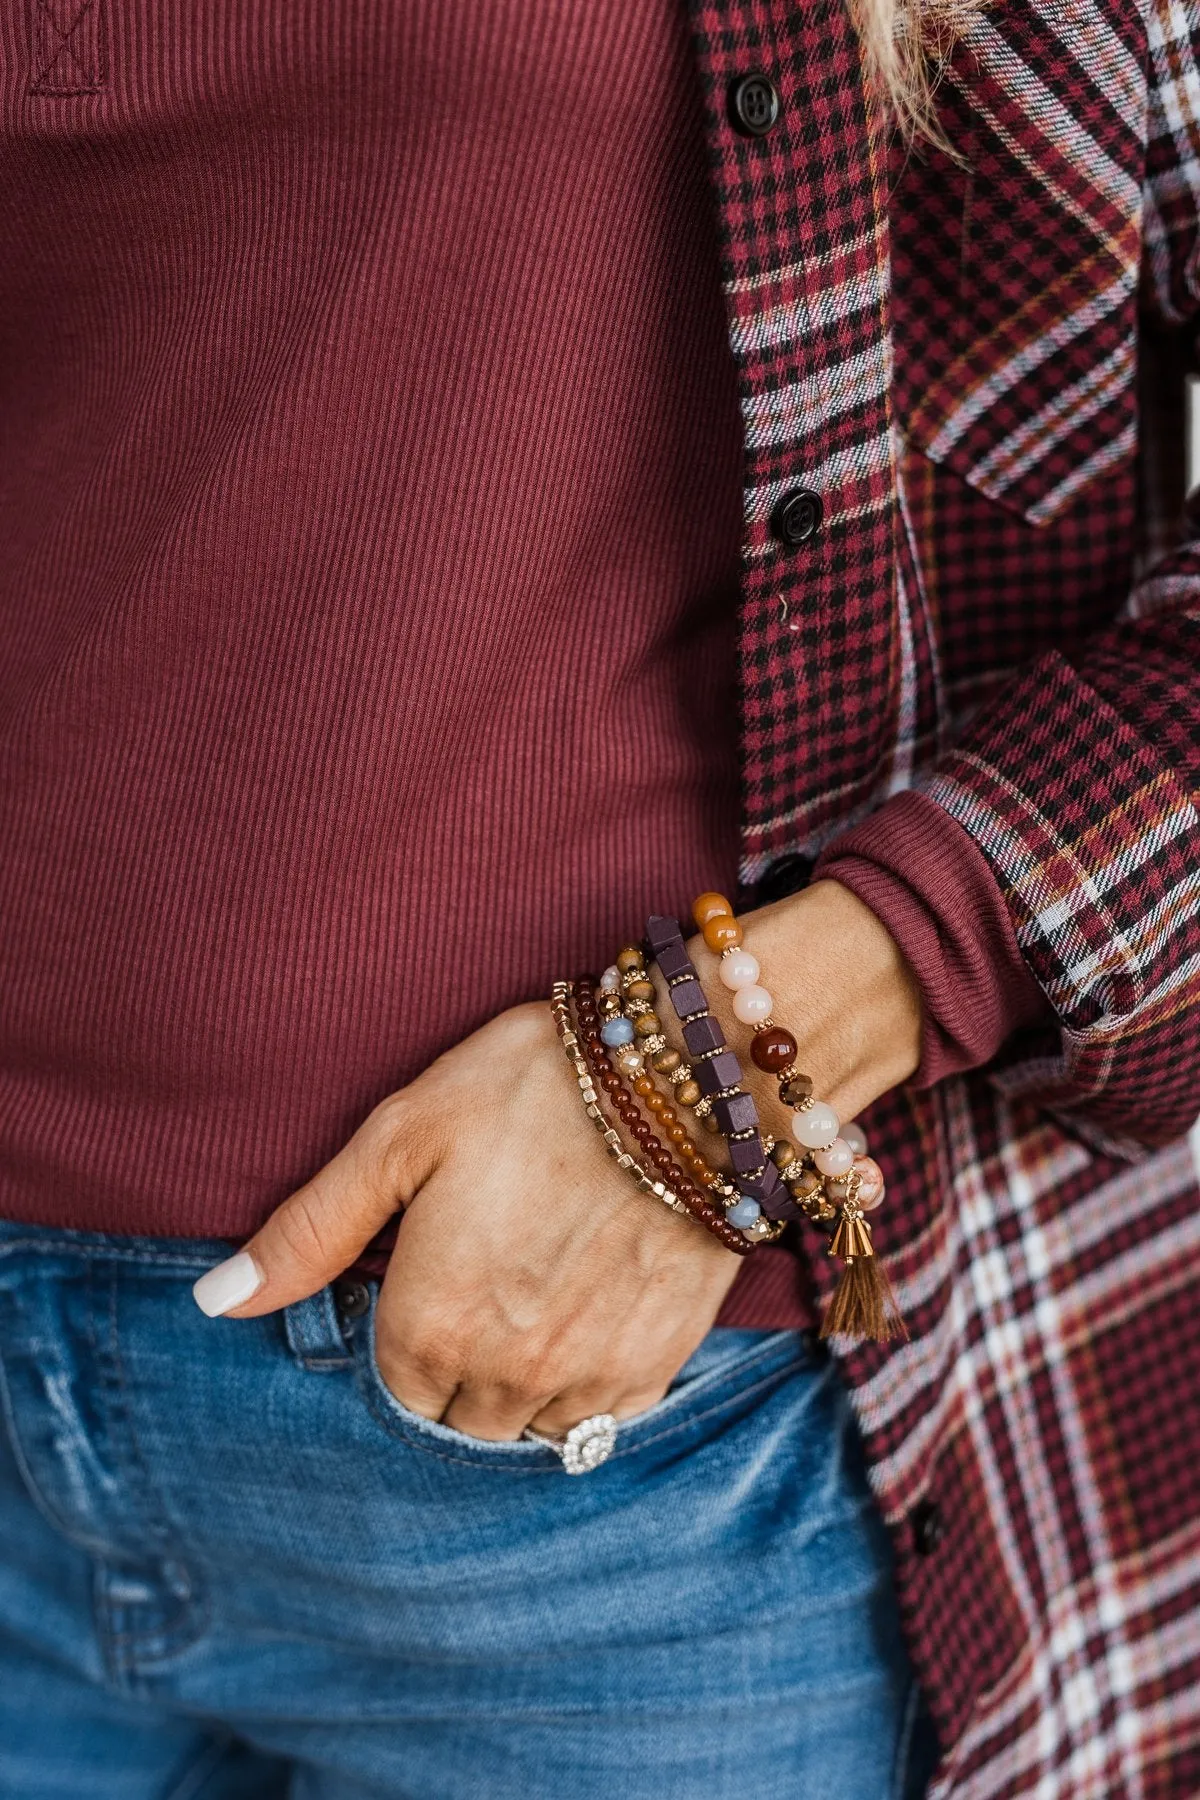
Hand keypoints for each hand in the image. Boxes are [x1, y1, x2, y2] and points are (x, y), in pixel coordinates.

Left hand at [192, 879, 921, 1438]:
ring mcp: (588, 1376)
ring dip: (523, 1384)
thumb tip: (214, 1303)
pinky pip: (603, 1418)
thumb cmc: (533, 1087)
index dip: (407, 1336)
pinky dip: (588, 1384)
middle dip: (459, 1367)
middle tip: (489, 1278)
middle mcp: (506, 1373)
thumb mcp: (403, 1136)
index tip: (432, 1278)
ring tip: (541, 1292)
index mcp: (430, 1324)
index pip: (395, 1392)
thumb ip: (309, 1230)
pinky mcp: (658, 1364)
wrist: (687, 1073)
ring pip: (530, 1429)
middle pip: (460, 1420)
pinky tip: (591, 1307)